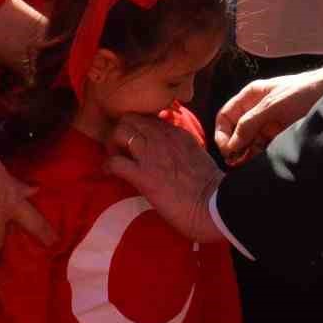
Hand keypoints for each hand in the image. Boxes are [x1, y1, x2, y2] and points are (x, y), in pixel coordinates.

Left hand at [106, 115, 224, 243]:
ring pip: (120, 132)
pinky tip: (110, 173)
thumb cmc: (210, 186)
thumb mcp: (196, 153)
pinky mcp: (143, 175)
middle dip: (121, 130)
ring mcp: (151, 154)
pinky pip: (115, 162)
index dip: (138, 126)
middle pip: (130, 118)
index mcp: (177, 133)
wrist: (214, 205)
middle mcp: (162, 137)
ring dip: (113, 145)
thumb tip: (170, 149)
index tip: (135, 137)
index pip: (149, 116)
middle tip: (120, 147)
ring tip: (116, 158)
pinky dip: (108, 166)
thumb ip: (180, 145)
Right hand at [215, 64, 322, 165]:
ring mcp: (268, 122)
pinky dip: (260, 155)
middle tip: (237, 164)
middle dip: (234, 148)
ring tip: (248, 166)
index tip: (227, 151)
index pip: (225, 116)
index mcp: (250, 96)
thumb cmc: (303, 92)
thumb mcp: (273, 106)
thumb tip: (231, 145)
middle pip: (235, 132)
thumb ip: (250, 123)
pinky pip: (264, 146)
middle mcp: (256, 109)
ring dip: (247, 154)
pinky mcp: (280, 133)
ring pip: (249, 142)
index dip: (221, 134)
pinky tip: (261, 162)